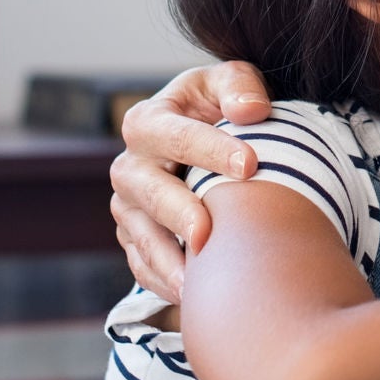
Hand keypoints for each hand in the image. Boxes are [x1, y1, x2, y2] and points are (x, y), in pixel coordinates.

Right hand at [110, 62, 273, 300]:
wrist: (204, 146)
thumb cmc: (219, 110)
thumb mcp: (228, 85)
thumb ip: (239, 87)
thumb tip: (252, 110)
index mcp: (148, 121)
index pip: (174, 134)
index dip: (210, 149)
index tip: (249, 165)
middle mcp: (129, 166)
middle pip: (146, 190)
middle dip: (177, 211)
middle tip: (209, 231)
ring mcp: (128, 208)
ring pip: (140, 236)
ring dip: (167, 259)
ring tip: (196, 281)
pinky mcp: (133, 241)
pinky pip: (142, 267)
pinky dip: (164, 282)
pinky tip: (193, 295)